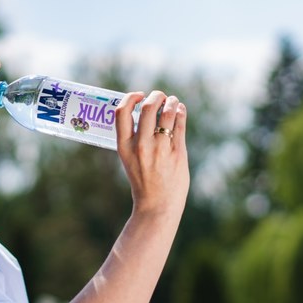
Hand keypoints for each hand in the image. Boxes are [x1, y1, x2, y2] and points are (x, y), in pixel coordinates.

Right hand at [114, 90, 188, 219]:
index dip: (130, 97)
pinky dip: (181, 112)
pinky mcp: (178, 152)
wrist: (157, 206)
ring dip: (172, 102)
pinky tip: (180, 111)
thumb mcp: (129, 159)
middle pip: (148, 107)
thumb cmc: (143, 181)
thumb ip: (135, 137)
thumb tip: (147, 111)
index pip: (121, 112)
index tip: (139, 95)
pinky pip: (180, 123)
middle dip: (157, 95)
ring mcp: (160, 149)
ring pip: (168, 112)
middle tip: (161, 97)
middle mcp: (141, 145)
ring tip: (173, 102)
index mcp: (124, 146)